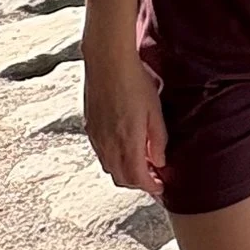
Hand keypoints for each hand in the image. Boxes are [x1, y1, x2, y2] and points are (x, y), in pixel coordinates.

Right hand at [83, 32, 168, 198]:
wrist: (107, 62)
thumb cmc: (135, 82)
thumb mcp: (155, 111)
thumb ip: (158, 140)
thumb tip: (158, 162)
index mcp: (127, 142)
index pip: (137, 178)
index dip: (149, 187)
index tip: (160, 187)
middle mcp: (108, 144)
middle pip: (121, 178)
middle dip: (137, 183)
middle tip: (152, 177)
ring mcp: (96, 137)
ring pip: (109, 167)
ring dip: (125, 172)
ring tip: (140, 163)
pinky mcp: (89, 127)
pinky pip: (101, 154)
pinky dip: (114, 159)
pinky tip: (124, 148)